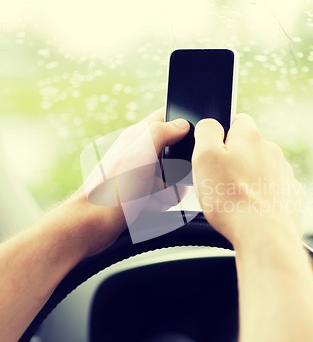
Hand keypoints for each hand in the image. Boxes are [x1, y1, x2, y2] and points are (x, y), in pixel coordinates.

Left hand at [73, 108, 189, 257]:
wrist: (94, 224)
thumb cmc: (112, 189)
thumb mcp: (141, 153)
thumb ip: (163, 132)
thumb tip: (183, 124)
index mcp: (138, 136)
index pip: (167, 117)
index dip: (183, 123)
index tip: (190, 139)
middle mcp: (139, 152)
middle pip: (177, 152)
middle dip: (179, 168)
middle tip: (167, 177)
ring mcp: (140, 173)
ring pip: (173, 177)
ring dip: (170, 190)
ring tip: (154, 195)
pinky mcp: (141, 193)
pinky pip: (164, 196)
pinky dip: (161, 203)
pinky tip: (150, 206)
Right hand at [192, 113, 302, 247]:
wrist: (263, 235)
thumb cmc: (231, 198)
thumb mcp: (204, 157)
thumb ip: (206, 131)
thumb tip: (211, 124)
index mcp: (250, 137)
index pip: (238, 121)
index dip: (223, 137)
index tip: (214, 156)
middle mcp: (272, 151)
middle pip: (249, 148)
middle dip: (235, 161)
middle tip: (220, 182)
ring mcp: (284, 173)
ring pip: (261, 170)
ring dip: (249, 180)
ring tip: (235, 200)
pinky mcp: (291, 195)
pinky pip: (272, 190)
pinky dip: (262, 198)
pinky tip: (251, 211)